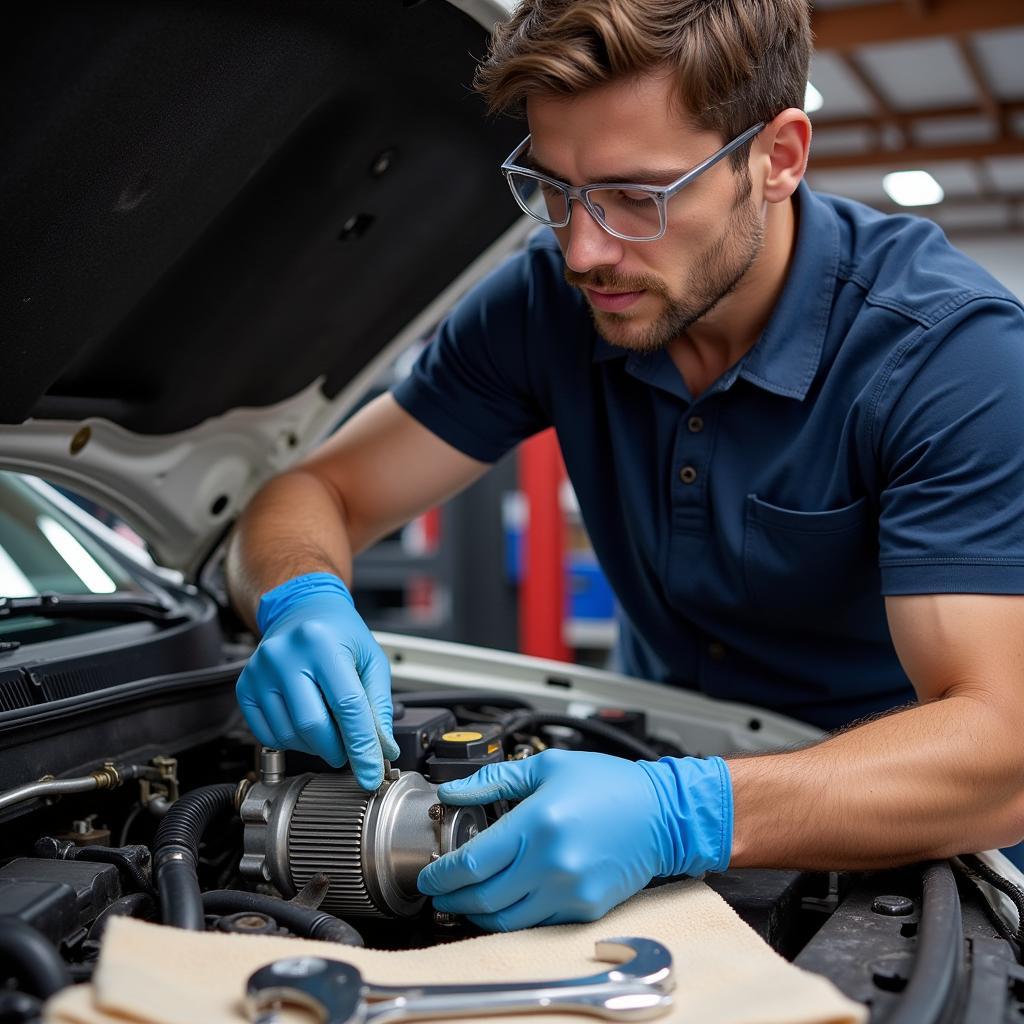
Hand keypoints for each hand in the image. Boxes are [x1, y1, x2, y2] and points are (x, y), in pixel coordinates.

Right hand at [235, 572, 399, 788]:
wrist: (302, 609)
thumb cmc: (339, 633)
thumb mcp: (371, 659)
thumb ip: (378, 705)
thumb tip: (382, 748)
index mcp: (322, 643)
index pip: (347, 706)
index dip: (362, 746)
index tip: (372, 773)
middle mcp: (285, 655)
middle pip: (313, 725)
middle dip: (338, 750)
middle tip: (350, 750)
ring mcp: (260, 671)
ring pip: (289, 734)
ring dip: (315, 746)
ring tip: (330, 731)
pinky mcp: (245, 685)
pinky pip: (267, 734)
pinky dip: (291, 741)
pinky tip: (305, 725)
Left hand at [417, 748, 731, 930]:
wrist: (662, 814)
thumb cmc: (608, 784)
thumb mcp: (548, 767)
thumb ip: (495, 781)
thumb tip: (453, 791)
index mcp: (538, 823)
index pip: (472, 862)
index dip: (441, 874)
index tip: (427, 874)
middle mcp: (551, 863)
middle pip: (481, 898)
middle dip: (451, 898)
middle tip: (437, 891)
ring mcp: (569, 890)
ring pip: (504, 919)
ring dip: (475, 914)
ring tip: (463, 900)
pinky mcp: (585, 909)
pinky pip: (534, 922)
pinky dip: (510, 916)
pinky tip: (501, 901)